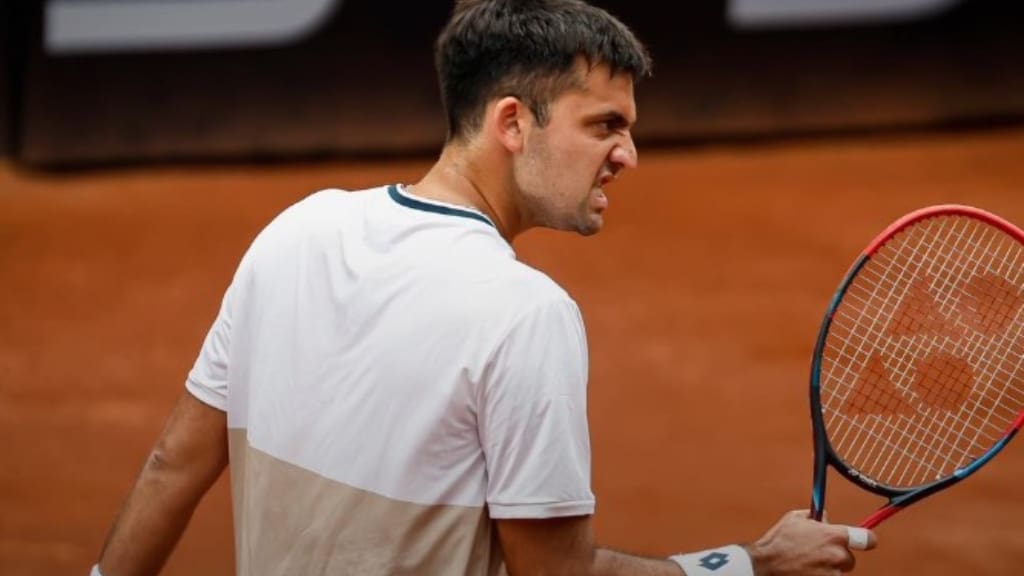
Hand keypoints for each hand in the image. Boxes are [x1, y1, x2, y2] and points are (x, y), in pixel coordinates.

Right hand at [746, 510, 876, 574]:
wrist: (765, 566)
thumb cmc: (779, 542)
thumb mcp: (795, 518)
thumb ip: (816, 517)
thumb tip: (826, 519)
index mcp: (834, 536)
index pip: (866, 538)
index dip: (866, 539)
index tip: (866, 541)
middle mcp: (837, 556)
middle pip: (849, 558)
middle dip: (836, 556)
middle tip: (817, 554)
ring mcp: (833, 574)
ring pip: (838, 571)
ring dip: (827, 568)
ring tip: (806, 564)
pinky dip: (820, 575)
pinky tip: (805, 571)